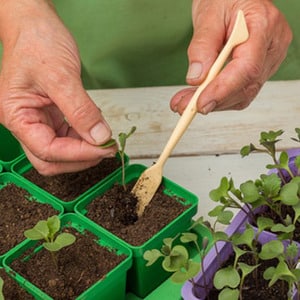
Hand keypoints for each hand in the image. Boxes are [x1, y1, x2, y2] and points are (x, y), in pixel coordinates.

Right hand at [0, 0, 115, 174]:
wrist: (36, 25)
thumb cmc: (37, 42)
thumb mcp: (61, 76)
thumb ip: (81, 110)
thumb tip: (100, 137)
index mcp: (17, 115)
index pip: (47, 150)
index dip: (78, 154)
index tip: (104, 148)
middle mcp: (26, 122)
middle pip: (51, 159)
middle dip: (80, 158)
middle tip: (105, 149)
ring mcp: (39, 120)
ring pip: (61, 150)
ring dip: (84, 149)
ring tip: (105, 138)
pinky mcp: (52, 115)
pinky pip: (69, 136)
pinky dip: (84, 137)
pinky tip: (96, 128)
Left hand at [170, 0, 291, 113]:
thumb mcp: (209, 14)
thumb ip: (203, 46)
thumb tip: (197, 78)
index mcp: (264, 26)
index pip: (247, 68)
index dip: (223, 90)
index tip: (200, 103)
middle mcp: (271, 47)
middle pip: (245, 86)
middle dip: (212, 101)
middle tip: (184, 107)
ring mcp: (267, 60)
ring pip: (242, 94)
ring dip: (212, 103)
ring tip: (185, 103)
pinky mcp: (258, 69)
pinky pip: (239, 91)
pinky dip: (217, 98)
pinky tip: (198, 97)